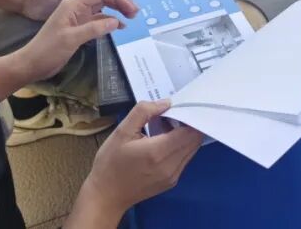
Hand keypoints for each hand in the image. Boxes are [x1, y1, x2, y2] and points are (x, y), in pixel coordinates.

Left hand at [15, 0, 138, 81]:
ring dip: (117, 9)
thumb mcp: (71, 39)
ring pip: (102, 7)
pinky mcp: (78, 26)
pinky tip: (119, 26)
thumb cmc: (48, 50)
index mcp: (74, 4)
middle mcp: (77, 6)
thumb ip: (94, 28)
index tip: (132, 10)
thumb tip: (116, 21)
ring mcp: (78, 16)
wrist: (31, 63)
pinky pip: (97, 18)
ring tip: (131, 18)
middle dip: (120, 1)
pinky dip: (109, 20)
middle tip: (136, 13)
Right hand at [72, 101, 202, 225]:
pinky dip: (179, 147)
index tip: (177, 107)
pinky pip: (184, 159)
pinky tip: (162, 143)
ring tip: (164, 129)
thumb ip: (144, 112)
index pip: (190, 132)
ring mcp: (173, 176)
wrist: (106, 196)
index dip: (188, 117)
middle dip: (187, 125)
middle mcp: (171, 166)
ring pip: (191, 150)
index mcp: (158, 152)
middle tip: (169, 116)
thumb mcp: (122, 131)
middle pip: (194, 140)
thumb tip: (166, 103)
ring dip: (184, 136)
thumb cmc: (110, 162)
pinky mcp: (171, 182)